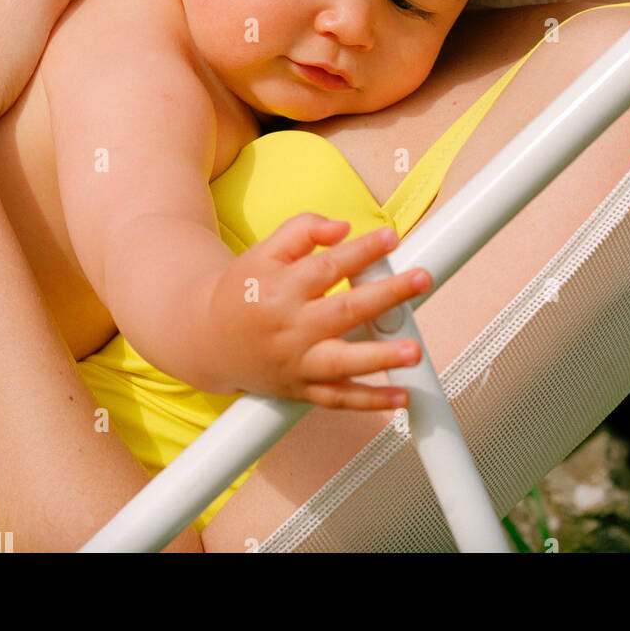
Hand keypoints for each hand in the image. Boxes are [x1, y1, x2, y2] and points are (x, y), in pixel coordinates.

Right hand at [202, 215, 432, 409]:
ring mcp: (296, 363)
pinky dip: (370, 402)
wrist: (207, 339)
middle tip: (422, 280)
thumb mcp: (264, 251)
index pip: (328, 266)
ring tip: (413, 351)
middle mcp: (290, 328)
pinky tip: (401, 397)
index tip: (391, 238)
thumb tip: (343, 228)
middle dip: (387, 296)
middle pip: (344, 311)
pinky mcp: (300, 389)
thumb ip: (303, 230)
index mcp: (281, 288)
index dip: (362, 250)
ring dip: (380, 358)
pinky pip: (338, 399)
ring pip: (341, 363)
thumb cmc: (243, 291)